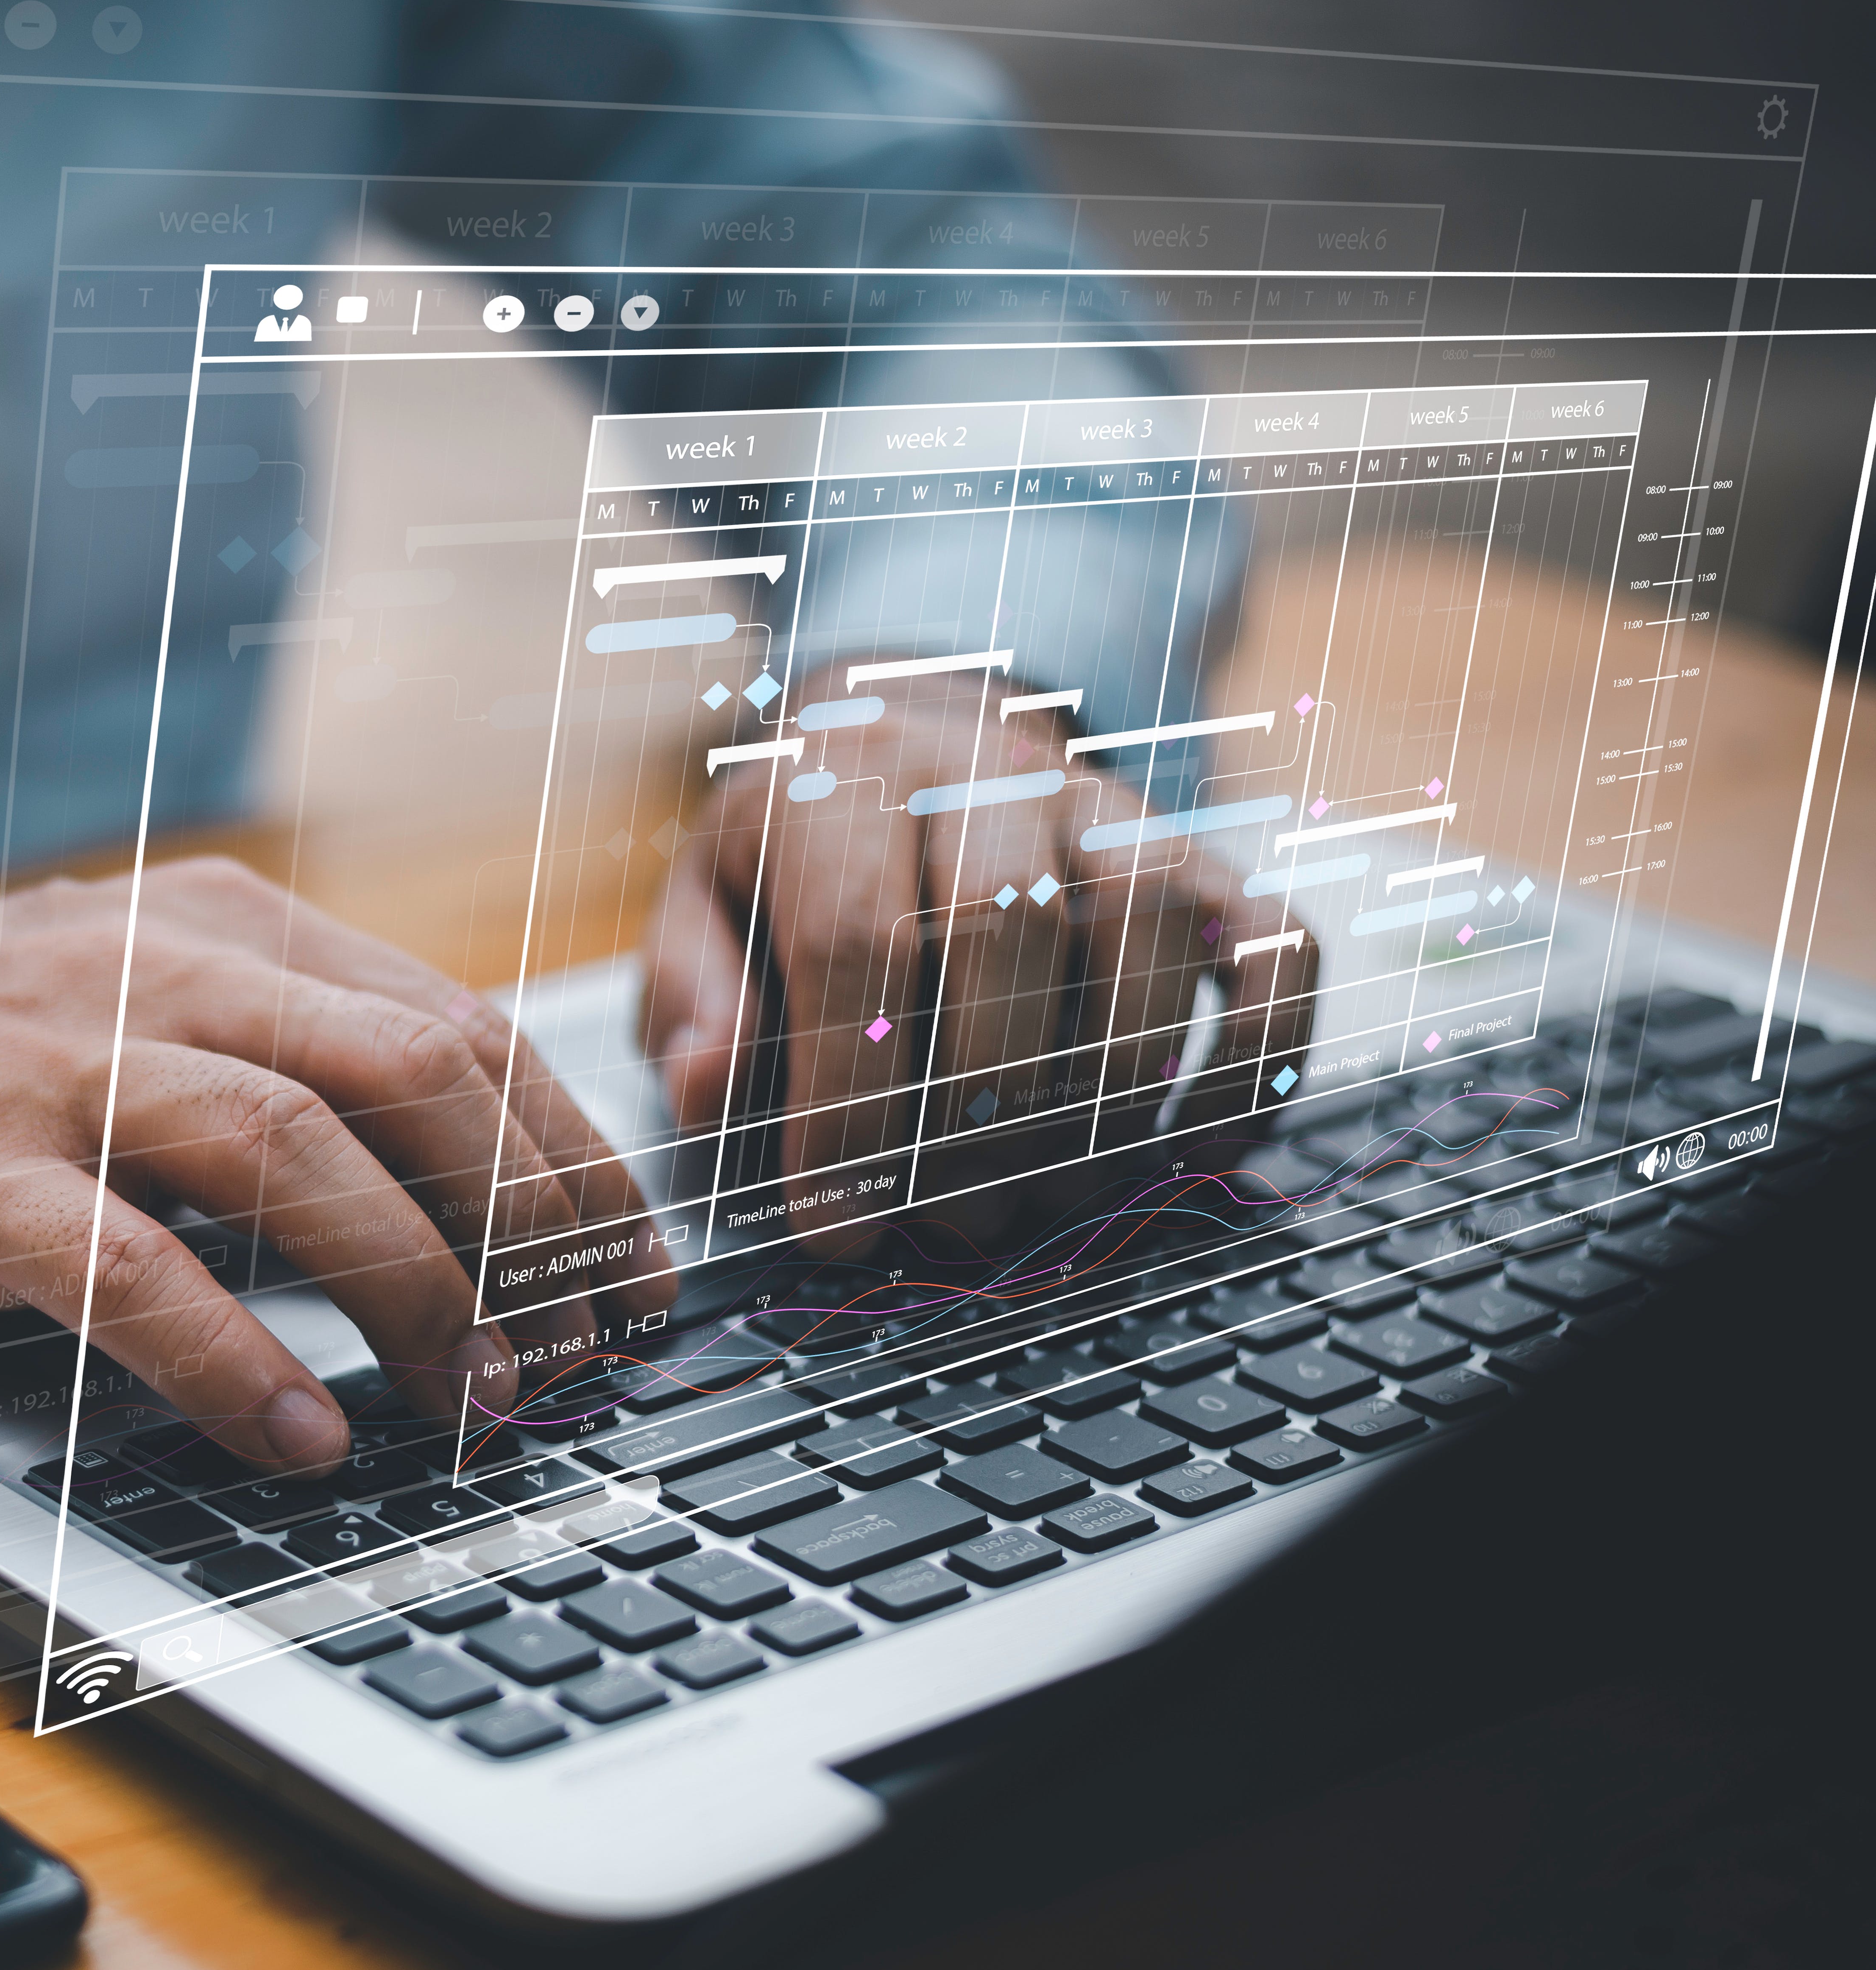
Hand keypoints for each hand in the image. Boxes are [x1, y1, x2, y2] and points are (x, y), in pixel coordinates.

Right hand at [0, 857, 676, 1474]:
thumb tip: (471, 1188)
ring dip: (416, 1288)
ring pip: (296, 1154)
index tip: (628, 1268)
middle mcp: (155, 972)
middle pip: (411, 1074)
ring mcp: (56, 1068)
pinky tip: (303, 1432)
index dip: (569, 1159)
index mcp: (224, 926)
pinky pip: (132, 1269)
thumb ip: (288, 1063)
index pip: (456, 1027)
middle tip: (580, 1347)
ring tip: (478, 1397)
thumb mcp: (139, 1003)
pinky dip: (236, 1359)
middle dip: (529, 1222)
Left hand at [642, 668, 1316, 1252]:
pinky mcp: (1210, 856)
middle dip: (977, 1109)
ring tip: (1051, 1197)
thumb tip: (709, 1083)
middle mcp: (987, 771)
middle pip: (1009, 928)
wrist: (907, 745)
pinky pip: (1277, 945)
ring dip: (1109, 1088)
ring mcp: (1113, 806)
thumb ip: (692, 1000)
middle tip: (949, 1223)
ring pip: (1148, 925)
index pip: (853, 940)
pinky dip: (1256, 1056)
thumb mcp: (703, 912)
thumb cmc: (796, 865)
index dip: (846, 1104)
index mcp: (841, 781)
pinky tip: (1192, 1148)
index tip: (834, 1222)